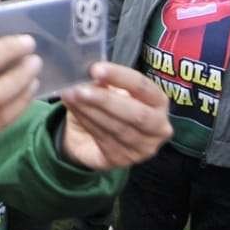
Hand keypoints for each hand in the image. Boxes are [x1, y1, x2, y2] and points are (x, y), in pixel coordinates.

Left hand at [58, 63, 172, 168]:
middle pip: (136, 114)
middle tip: (80, 88)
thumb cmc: (108, 105)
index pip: (144, 87)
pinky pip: (103, 139)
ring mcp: (143, 148)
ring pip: (117, 128)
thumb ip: (106, 81)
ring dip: (90, 111)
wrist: (93, 136)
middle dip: (106, 100)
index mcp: (158, 102)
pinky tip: (74, 109)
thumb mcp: (108, 88)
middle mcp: (158, 127)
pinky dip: (86, 121)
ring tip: (71, 96)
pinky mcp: (123, 160)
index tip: (96, 69)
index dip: (120, 77)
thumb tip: (92, 76)